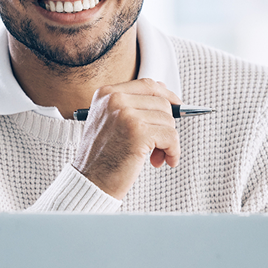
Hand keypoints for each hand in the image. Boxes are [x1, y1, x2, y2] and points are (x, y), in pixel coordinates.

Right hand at [73, 78, 180, 199]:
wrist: (90, 181)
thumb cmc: (101, 156)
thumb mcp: (110, 122)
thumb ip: (133, 106)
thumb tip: (166, 95)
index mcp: (106, 94)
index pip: (147, 85)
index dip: (167, 96)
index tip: (177, 107)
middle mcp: (114, 100)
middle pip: (162, 103)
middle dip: (166, 125)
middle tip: (159, 145)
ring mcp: (126, 115)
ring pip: (169, 121)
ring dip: (168, 142)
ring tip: (155, 156)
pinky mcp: (139, 132)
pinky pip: (171, 136)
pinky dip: (173, 151)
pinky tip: (164, 160)